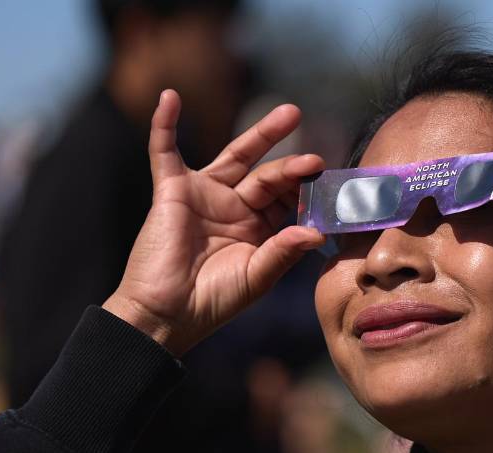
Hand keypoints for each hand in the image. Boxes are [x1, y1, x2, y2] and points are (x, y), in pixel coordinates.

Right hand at [102, 90, 325, 355]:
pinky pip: (164, 151)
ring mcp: (205, 196)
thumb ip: (283, 251)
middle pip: (269, 176)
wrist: (165, 313)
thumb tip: (317, 232)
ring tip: (291, 114)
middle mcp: (235, 208)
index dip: (306, 194)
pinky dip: (165, 125)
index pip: (288, 201)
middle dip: (292, 166)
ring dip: (261, 134)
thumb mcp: (256, 276)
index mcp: (259, 230)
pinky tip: (171, 99)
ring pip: (236, 155)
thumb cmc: (213, 301)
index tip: (327, 190)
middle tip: (316, 159)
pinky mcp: (172, 191)